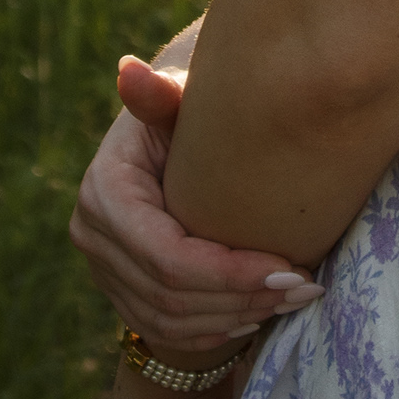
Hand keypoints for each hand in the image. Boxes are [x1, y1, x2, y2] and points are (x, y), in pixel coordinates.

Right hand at [70, 55, 320, 351]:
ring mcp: (103, 267)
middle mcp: (92, 234)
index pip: (167, 254)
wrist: (173, 134)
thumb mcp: (179, 99)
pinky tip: (260, 313)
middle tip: (306, 288)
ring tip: (294, 299)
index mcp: (105, 190)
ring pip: (168, 318)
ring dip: (235, 316)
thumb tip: (129, 70)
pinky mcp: (121, 289)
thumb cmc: (189, 111)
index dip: (227, 272)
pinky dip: (214, 328)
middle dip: (242, 297)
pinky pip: (164, 328)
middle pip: (169, 293)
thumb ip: (160, 94)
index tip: (289, 267)